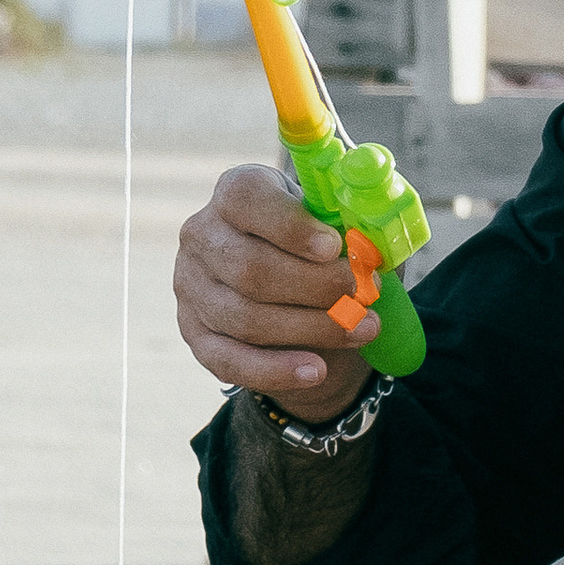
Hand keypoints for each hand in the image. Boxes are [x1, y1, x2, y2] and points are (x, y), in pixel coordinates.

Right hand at [175, 162, 378, 416]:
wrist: (298, 298)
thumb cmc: (323, 252)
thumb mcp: (343, 228)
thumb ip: (357, 227)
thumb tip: (371, 244)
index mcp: (237, 193)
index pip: (246, 198)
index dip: (290, 225)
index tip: (333, 247)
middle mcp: (203, 235)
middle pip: (250, 267)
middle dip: (315, 287)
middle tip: (363, 295)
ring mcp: (191, 286)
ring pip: (245, 317)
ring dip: (312, 328)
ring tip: (363, 330)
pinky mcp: (194, 334)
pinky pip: (231, 360)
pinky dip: (277, 370)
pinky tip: (316, 371)